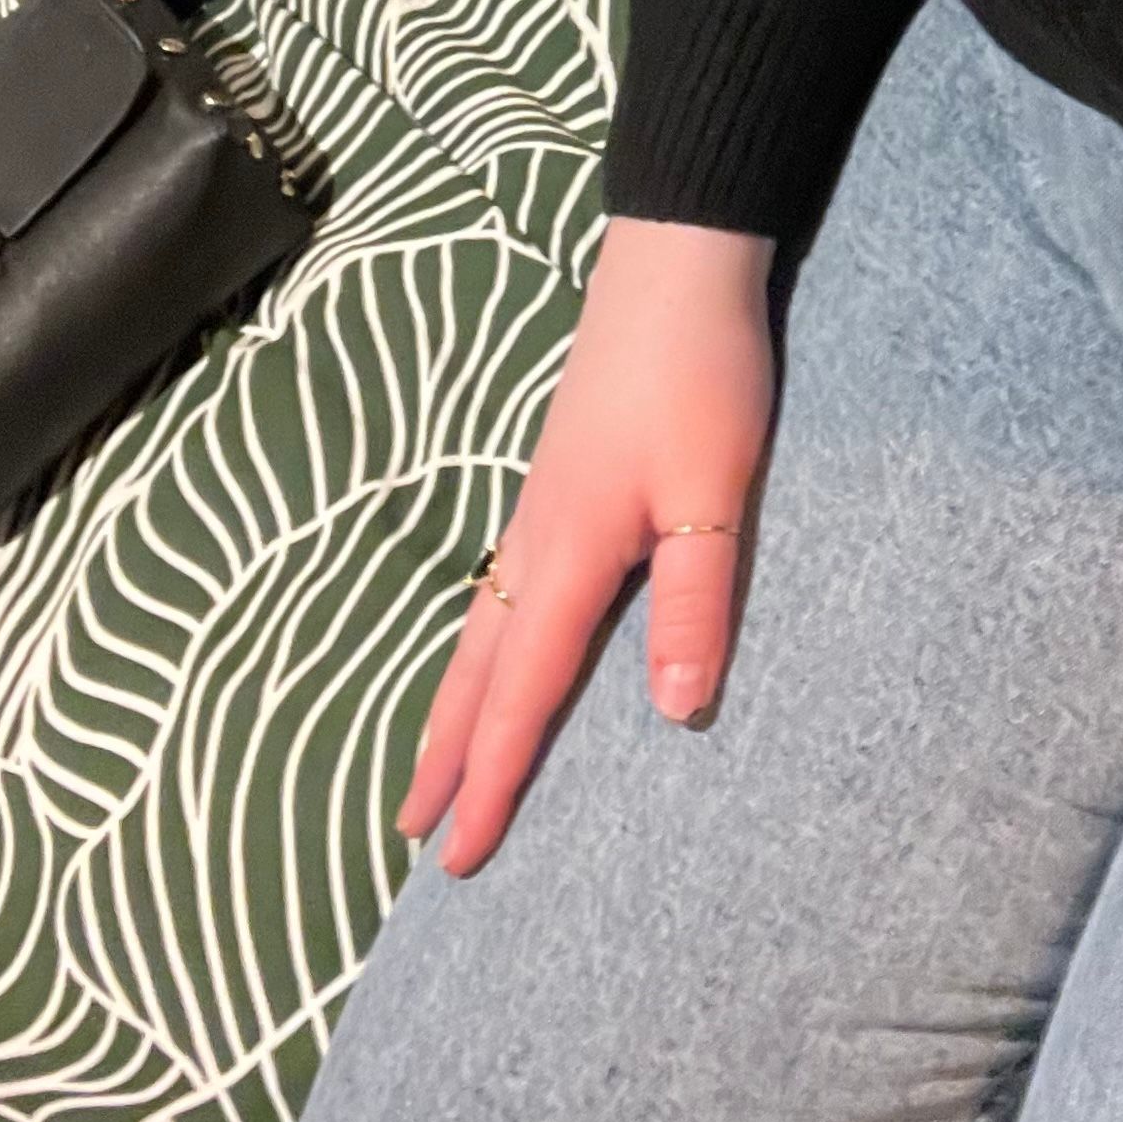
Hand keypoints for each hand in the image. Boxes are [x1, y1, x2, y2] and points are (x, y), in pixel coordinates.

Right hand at [399, 214, 776, 875]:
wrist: (677, 264)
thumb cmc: (700, 374)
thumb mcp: (713, 488)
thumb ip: (694, 598)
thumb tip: (673, 715)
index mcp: (570, 552)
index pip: (524, 691)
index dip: (495, 777)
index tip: (456, 857)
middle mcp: (538, 538)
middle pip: (477, 667)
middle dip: (446, 752)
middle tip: (408, 831)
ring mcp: (541, 504)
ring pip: (481, 625)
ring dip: (456, 700)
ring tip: (433, 761)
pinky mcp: (559, 478)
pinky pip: (501, 586)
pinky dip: (482, 642)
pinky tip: (496, 641)